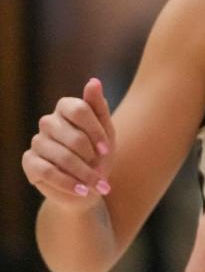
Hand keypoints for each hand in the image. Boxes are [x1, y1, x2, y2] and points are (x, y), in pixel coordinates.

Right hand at [22, 78, 114, 206]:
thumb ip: (99, 107)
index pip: (79, 109)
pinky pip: (47, 171)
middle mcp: (49, 121)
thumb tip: (93, 81)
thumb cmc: (99, 155)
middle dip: (90, 156)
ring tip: (96, 184)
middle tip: (101, 169)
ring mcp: (37, 141)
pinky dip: (68, 182)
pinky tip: (82, 190)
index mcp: (66, 108)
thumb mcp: (107, 132)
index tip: (106, 149)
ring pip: (61, 155)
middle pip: (72, 135)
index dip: (95, 131)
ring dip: (83, 173)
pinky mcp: (29, 162)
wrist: (88, 185)